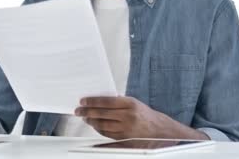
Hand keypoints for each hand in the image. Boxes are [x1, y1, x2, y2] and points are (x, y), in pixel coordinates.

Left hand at [75, 96, 208, 139]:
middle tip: (78, 111)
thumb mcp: (133, 103)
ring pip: (102, 125)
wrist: (160, 130)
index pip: (106, 101)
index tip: (83, 101)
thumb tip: (99, 100)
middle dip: (87, 112)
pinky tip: (94, 126)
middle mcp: (128, 116)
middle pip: (102, 113)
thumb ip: (118, 101)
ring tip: (85, 118)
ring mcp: (126, 128)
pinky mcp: (125, 138)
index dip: (92, 101)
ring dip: (91, 121)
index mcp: (130, 103)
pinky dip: (98, 130)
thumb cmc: (145, 115)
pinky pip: (107, 134)